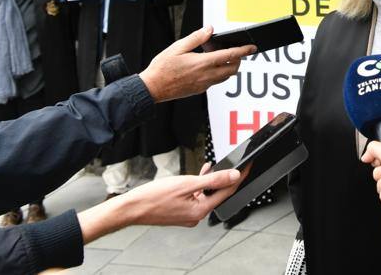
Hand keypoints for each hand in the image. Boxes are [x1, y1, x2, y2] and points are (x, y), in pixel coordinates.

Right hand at [78, 164, 247, 242]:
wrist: (132, 207)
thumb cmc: (154, 197)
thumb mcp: (188, 184)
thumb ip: (213, 180)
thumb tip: (233, 176)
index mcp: (200, 211)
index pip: (227, 192)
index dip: (239, 177)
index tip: (248, 166)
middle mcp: (196, 216)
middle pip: (218, 194)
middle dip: (226, 179)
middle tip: (235, 164)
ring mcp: (188, 215)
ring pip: (206, 195)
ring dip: (210, 181)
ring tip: (213, 167)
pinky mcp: (180, 212)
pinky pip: (196, 197)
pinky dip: (199, 186)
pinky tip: (198, 174)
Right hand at [139, 26, 255, 101]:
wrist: (152, 88)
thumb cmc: (162, 68)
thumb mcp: (178, 47)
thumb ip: (196, 38)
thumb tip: (209, 29)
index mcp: (202, 63)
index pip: (230, 56)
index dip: (243, 51)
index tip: (252, 48)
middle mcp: (206, 75)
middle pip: (233, 69)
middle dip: (238, 60)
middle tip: (235, 52)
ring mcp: (204, 84)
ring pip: (225, 77)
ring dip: (228, 67)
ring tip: (219, 57)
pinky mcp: (200, 89)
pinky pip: (215, 81)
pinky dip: (218, 73)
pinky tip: (207, 66)